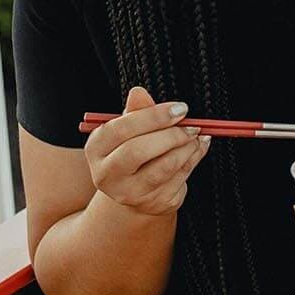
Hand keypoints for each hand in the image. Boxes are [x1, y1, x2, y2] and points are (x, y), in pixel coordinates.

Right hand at [85, 86, 209, 215]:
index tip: (180, 109)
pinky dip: (195, 158)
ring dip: (187, 147)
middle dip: (171, 135)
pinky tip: (198, 147)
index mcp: (96, 149)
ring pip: (164, 167)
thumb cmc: (134, 153)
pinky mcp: (155, 202)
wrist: (139, 193)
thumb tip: (138, 92)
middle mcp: (107, 175)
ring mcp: (130, 193)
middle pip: (138, 151)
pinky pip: (180, 176)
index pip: (120, 129)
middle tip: (192, 126)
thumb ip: (136, 112)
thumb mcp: (131, 131)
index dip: (153, 117)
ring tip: (196, 136)